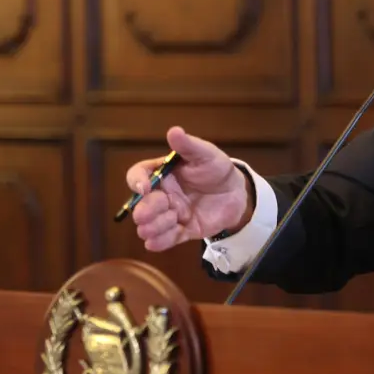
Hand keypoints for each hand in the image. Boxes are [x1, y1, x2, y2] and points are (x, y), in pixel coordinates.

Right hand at [125, 127, 253, 251]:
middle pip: (141, 206)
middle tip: (157, 209)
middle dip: (145, 210)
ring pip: (149, 226)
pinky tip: (155, 242)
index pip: (138, 175)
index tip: (144, 187)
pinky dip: (158, 242)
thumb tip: (174, 131)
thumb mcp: (206, 154)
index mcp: (162, 174)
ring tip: (172, 219)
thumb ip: (189, 146)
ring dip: (154, 226)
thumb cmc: (216, 169)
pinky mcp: (181, 231)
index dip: (136, 181)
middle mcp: (161, 195)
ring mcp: (170, 214)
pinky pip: (165, 240)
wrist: (236, 193)